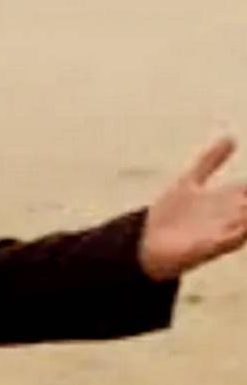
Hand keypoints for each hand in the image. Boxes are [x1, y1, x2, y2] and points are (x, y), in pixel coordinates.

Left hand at [138, 135, 246, 280]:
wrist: (148, 242)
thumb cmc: (173, 213)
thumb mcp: (190, 181)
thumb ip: (210, 161)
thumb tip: (231, 137)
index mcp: (225, 201)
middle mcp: (227, 217)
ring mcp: (219, 232)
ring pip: (245, 223)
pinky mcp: (206, 247)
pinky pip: (226, 242)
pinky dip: (236, 234)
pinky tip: (242, 227)